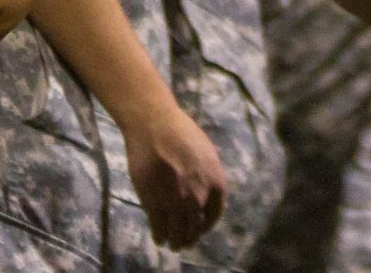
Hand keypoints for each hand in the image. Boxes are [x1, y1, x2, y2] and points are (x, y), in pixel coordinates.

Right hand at [119, 94, 226, 248]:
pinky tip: (159, 237)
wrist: (154, 125)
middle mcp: (199, 196)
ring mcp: (176, 201)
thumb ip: (208, 176)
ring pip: (178, 232)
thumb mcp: (207, 153)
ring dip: (176, 241)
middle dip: (190, 237)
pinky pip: (159, 227)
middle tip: (185, 242)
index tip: (200, 228)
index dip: (206, 225)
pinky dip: (159, 235)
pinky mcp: (154, 203)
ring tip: (172, 244)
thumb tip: (205, 193)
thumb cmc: (180, 132)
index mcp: (216, 182)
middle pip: (196, 227)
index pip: (214, 215)